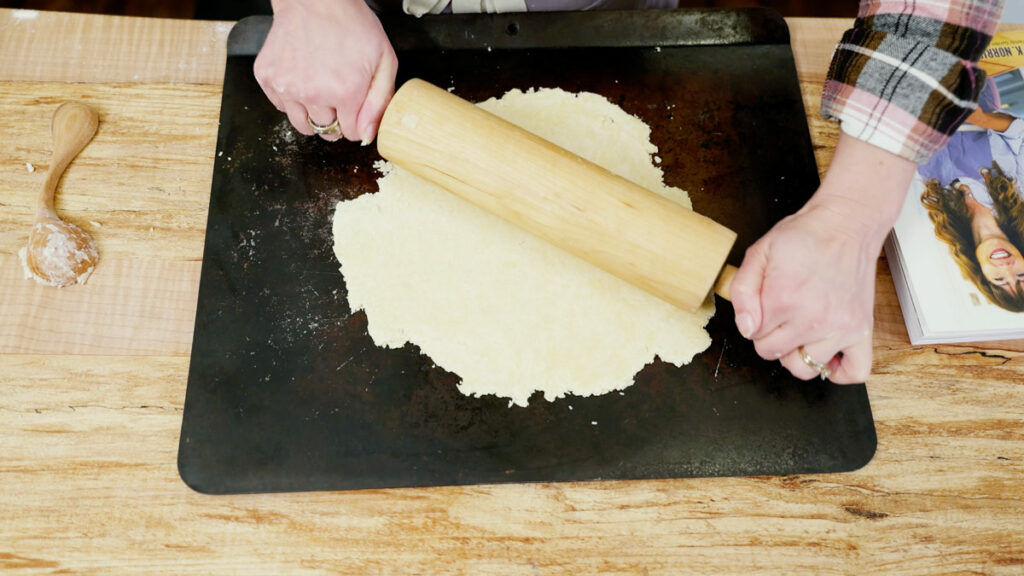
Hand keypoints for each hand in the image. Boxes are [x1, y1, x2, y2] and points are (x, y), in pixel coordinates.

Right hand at [254, 0, 397, 142]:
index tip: (355, 105)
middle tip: (337, 93)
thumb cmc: (351, 25)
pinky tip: (302, 77)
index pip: (353, 134)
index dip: (357, 121)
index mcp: (345, 92)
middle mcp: (313, 94)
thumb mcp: (384, 61)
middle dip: (335, 120)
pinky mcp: (267, 78)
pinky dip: (292, 98)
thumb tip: (367, 135)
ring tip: (319, 89)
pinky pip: (281, 106)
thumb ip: (380, 102)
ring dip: (313, 114)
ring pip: (302, 125)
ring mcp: (286, 87)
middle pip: (326, 132)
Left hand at [729, 133, 916, 382]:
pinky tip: (827, 357)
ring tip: (800, 333)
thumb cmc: (804, 236)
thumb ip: (742, 291)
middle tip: (780, 315)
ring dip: (797, 354)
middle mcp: (812, 319)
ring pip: (805, 368)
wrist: (845, 223)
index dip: (755, 321)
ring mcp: (839, 327)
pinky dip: (839, 372)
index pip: (754, 336)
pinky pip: (856, 371)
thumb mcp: (758, 252)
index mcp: (783, 300)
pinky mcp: (862, 330)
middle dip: (770, 337)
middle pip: (774, 353)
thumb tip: (747, 327)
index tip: (765, 305)